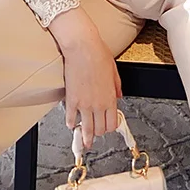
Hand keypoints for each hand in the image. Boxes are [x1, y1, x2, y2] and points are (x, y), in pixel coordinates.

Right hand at [61, 30, 122, 150]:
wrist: (82, 48)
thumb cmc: (99, 55)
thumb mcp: (114, 71)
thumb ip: (117, 86)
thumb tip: (118, 95)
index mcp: (110, 98)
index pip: (112, 123)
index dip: (110, 127)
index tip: (108, 127)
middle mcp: (98, 104)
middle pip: (100, 129)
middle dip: (99, 132)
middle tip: (96, 132)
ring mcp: (84, 104)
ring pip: (86, 129)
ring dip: (85, 137)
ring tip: (84, 142)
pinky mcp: (71, 100)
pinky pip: (70, 118)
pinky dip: (71, 123)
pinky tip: (71, 124)